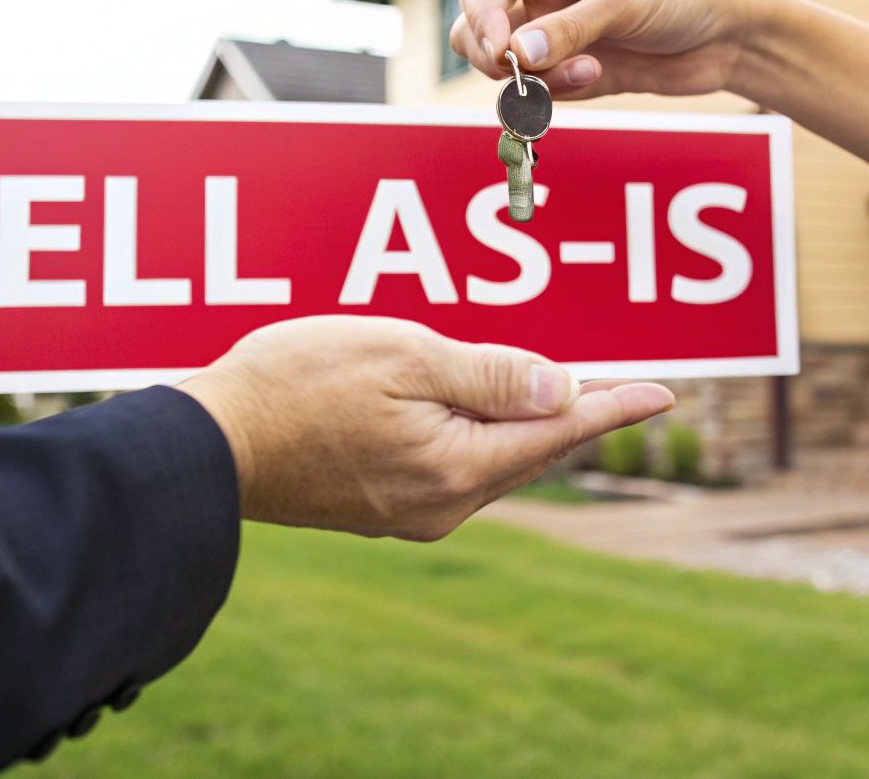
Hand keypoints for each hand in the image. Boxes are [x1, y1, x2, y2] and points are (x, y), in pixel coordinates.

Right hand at [178, 316, 674, 539]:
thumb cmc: (296, 385)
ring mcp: (408, 511)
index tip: (665, 394)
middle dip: (575, 414)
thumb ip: (490, 374)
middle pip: (530, 451)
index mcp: (455, 467)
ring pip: (492, 460)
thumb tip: (564, 389)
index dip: (614, 406)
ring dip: (527, 424)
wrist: (203, 443)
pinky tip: (484, 411)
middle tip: (625, 386)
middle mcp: (441, 505)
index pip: (558, 430)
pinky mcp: (378, 505)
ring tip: (563, 391)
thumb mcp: (404, 357)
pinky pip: (454, 465)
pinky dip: (481, 434)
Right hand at [450, 0, 761, 98]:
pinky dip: (553, 93)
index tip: (501, 48)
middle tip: (524, 71)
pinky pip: (529, 91)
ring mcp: (542, 29)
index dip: (481, 14)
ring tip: (583, 71)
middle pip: (471, 25)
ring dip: (529, 79)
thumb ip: (570, 28)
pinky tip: (598, 76)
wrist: (723, 37)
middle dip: (493, 53)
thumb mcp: (625, 2)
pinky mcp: (558, 68)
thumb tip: (516, 55)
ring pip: (492, 64)